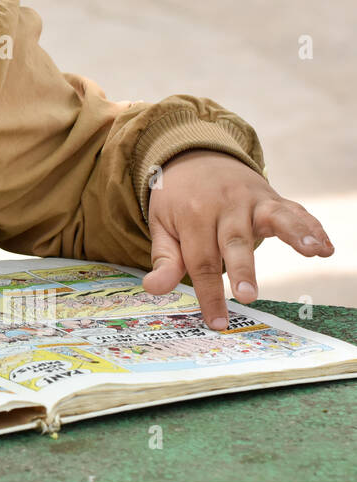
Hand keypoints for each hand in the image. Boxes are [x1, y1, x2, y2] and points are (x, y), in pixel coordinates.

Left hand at [143, 149, 332, 329]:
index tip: (217, 322)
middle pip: (234, 241)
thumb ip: (165, 259)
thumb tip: (154, 289)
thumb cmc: (178, 201)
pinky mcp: (273, 199)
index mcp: (193, 215)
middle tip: (247, 295)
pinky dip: (312, 228)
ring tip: (313, 252)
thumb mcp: (161, 225)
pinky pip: (295, 212)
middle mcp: (225, 206)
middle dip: (241, 269)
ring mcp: (252, 200)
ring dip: (295, 234)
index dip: (209, 294)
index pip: (201, 261)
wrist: (195, 159)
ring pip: (274, 217)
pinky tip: (326, 248)